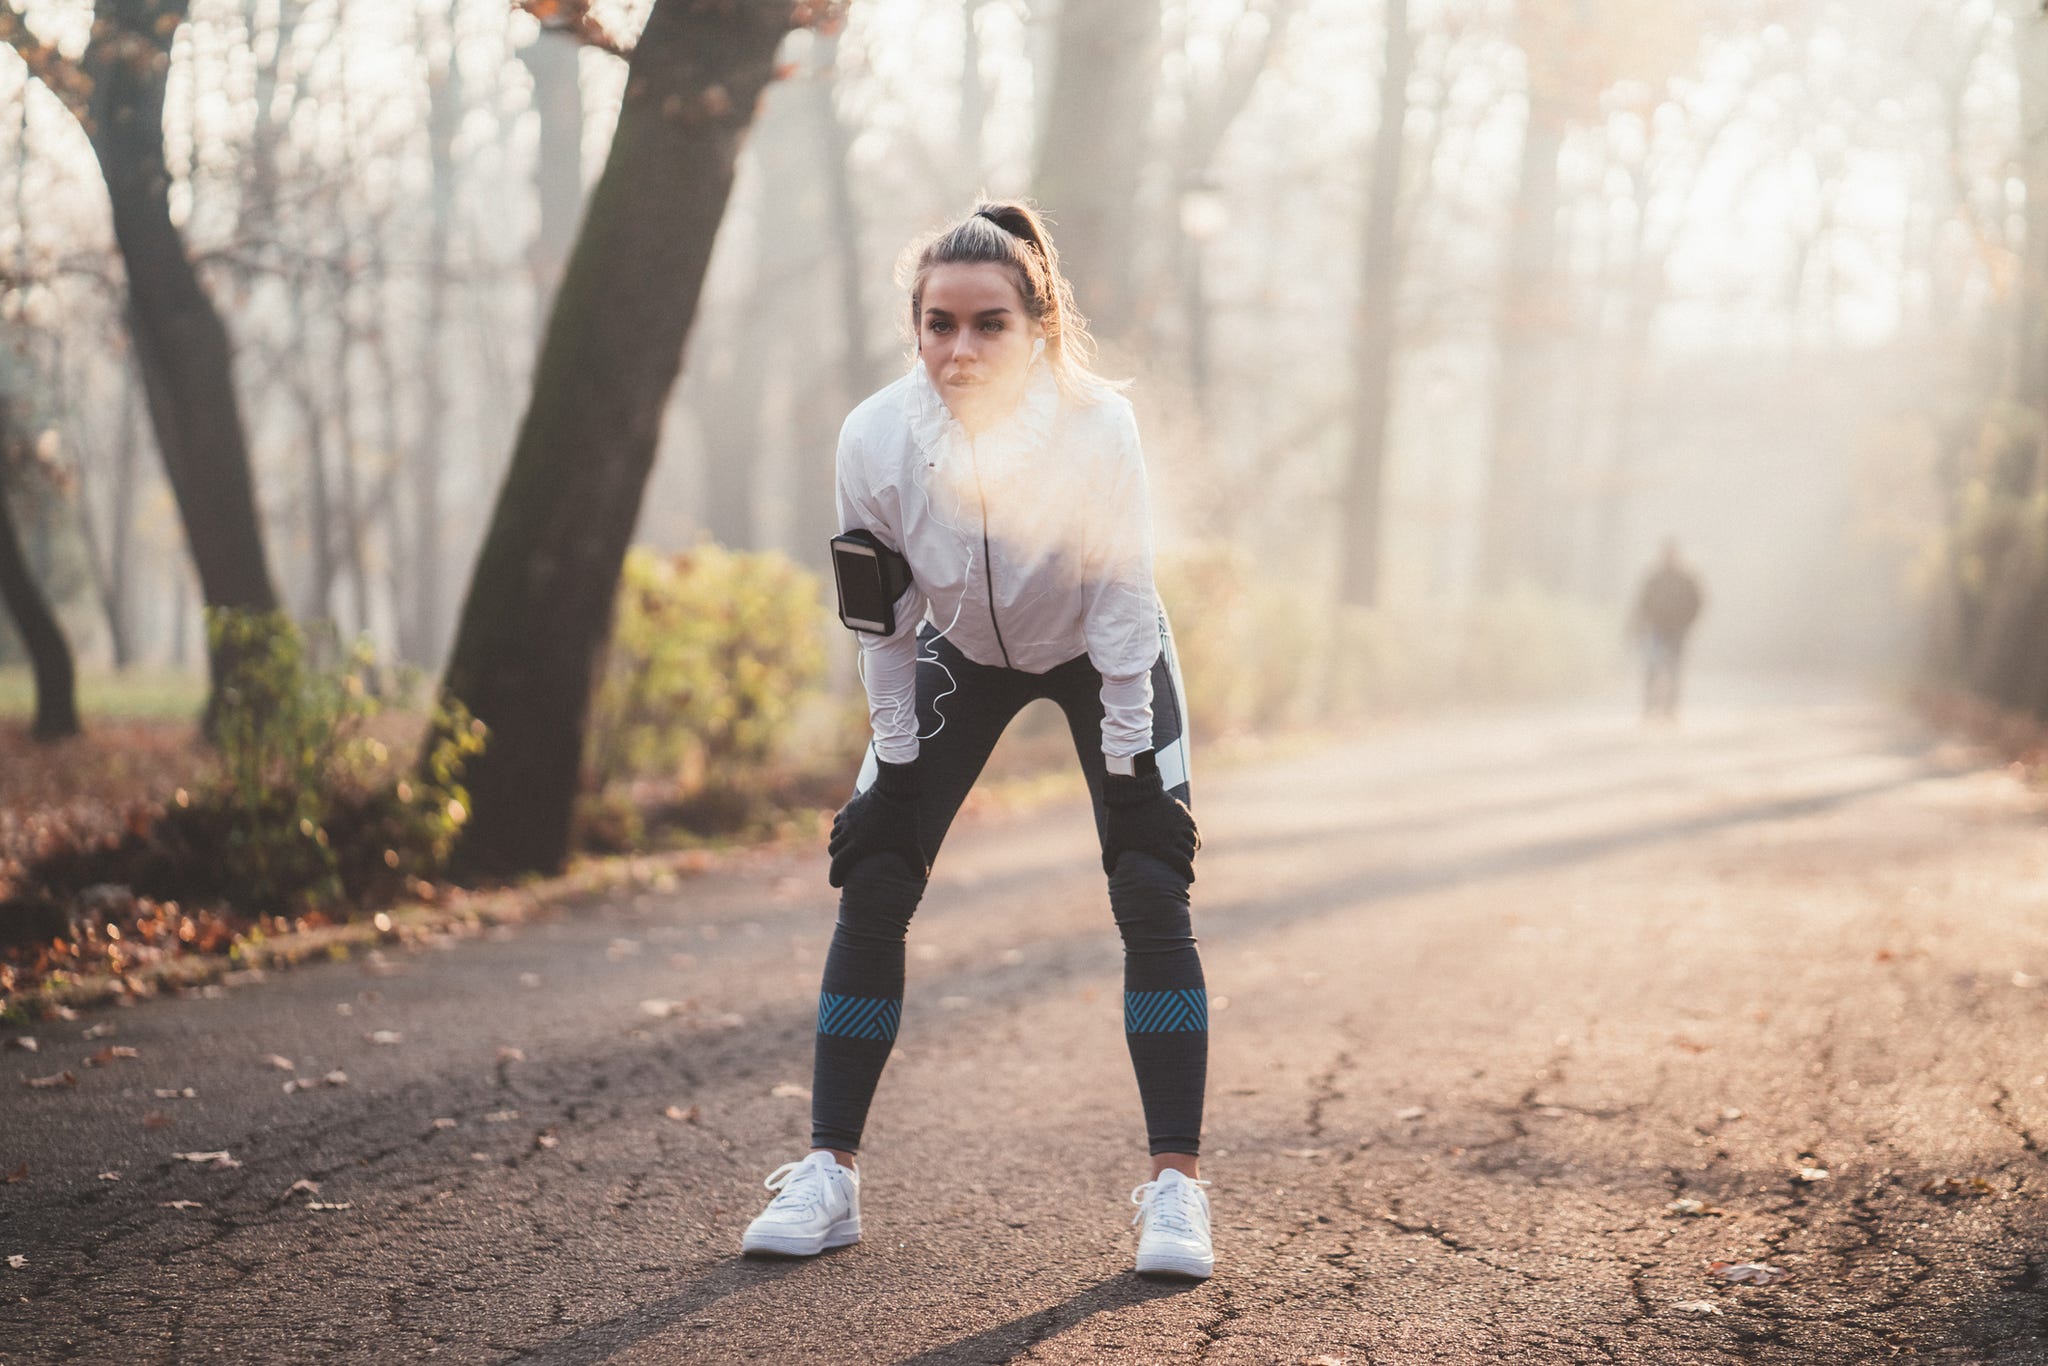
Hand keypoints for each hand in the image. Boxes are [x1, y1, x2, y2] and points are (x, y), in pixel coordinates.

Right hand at [827, 759, 927, 886]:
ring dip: (838, 844)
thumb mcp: (911, 842)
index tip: (836, 884)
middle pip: (833, 850)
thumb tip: (924, 876)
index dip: (835, 877)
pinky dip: (839, 828)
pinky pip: (837, 821)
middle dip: (838, 860)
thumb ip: (916, 861)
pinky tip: (848, 829)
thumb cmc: (902, 818)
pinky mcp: (849, 807)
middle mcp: (848, 833)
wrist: (895, 789)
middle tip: (844, 866)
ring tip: (847, 849)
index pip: (839, 865)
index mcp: (859, 845)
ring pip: (834, 835)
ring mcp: (847, 819)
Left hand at [1102, 769, 1199, 882]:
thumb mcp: (1112, 842)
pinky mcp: (1180, 811)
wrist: (1131, 790)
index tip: (1189, 880)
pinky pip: (1193, 826)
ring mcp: (1179, 822)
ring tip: (1189, 855)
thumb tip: (1110, 875)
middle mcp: (1175, 836)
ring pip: (1193, 840)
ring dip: (1192, 849)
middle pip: (1190, 854)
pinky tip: (1192, 839)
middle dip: (1190, 863)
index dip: (1189, 874)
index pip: (1184, 865)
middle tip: (1186, 869)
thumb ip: (1110, 861)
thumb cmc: (1121, 819)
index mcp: (1162, 847)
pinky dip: (1195, 835)